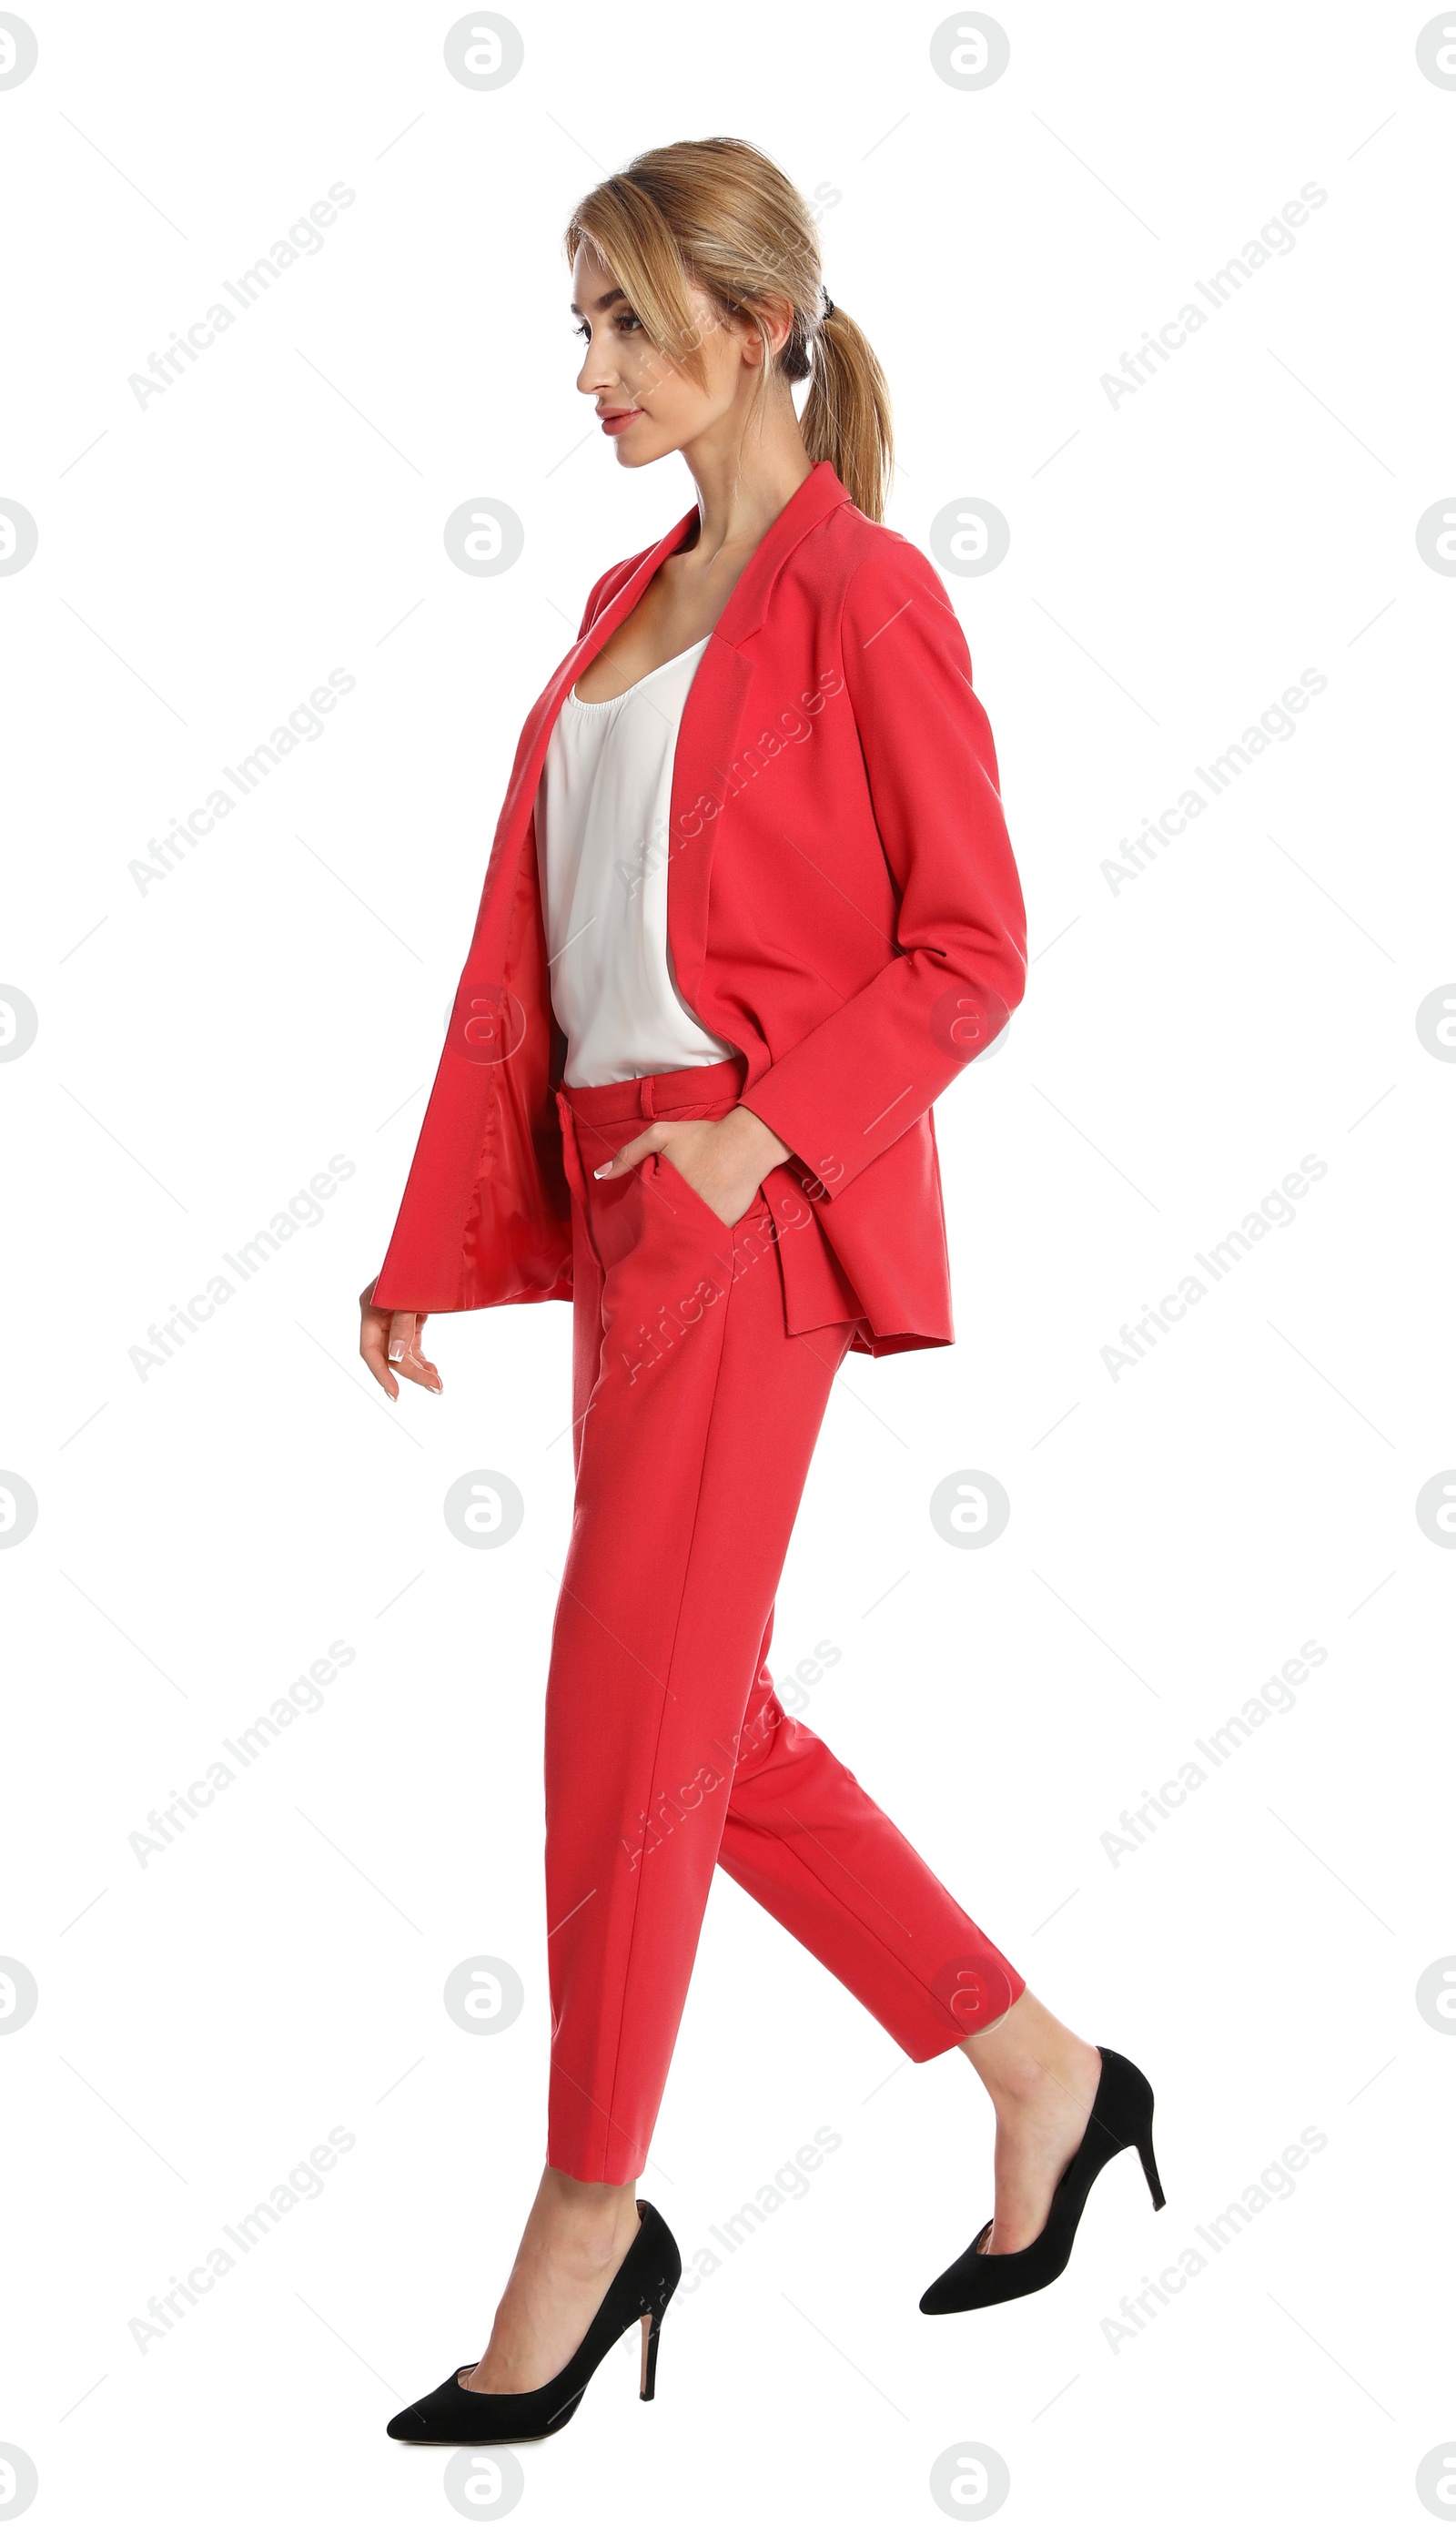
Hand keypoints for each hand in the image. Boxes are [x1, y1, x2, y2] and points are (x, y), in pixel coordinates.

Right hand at [359, 1278, 441, 1398]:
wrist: (436, 1246)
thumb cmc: (420, 1267)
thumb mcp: (410, 1297)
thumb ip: (403, 1326)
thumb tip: (396, 1357)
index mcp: (370, 1309)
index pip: (370, 1351)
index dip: (382, 1374)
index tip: (395, 1395)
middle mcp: (378, 1315)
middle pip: (390, 1354)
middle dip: (412, 1372)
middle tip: (437, 1386)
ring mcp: (393, 1316)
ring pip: (402, 1351)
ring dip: (420, 1368)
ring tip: (438, 1383)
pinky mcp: (408, 1316)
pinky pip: (411, 1343)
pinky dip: (422, 1357)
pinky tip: (433, 1369)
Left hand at [593, 1105, 791, 1227]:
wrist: (747, 1143)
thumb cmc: (703, 1137)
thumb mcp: (661, 1134)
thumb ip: (630, 1153)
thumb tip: (601, 1175)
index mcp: (662, 1192)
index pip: (643, 1217)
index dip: (642, 1220)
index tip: (646, 1220)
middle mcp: (681, 1211)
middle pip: (662, 1231)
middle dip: (659, 1232)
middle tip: (662, 1230)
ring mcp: (703, 1221)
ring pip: (683, 1239)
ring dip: (679, 1240)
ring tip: (677, 1238)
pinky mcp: (723, 1226)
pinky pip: (708, 1240)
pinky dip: (702, 1240)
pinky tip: (700, 1236)